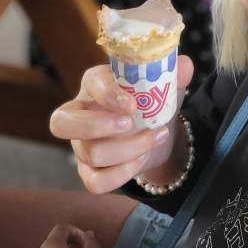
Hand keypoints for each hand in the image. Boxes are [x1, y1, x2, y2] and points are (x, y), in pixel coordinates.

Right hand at [49, 56, 193, 192]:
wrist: (155, 131)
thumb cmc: (151, 100)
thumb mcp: (164, 84)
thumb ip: (175, 74)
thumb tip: (186, 65)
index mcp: (95, 84)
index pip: (90, 83)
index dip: (109, 93)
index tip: (133, 104)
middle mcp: (79, 114)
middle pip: (61, 123)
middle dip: (96, 125)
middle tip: (130, 124)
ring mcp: (80, 145)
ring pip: (90, 154)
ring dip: (128, 149)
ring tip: (154, 138)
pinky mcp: (88, 171)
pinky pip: (95, 182)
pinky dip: (122, 174)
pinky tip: (142, 160)